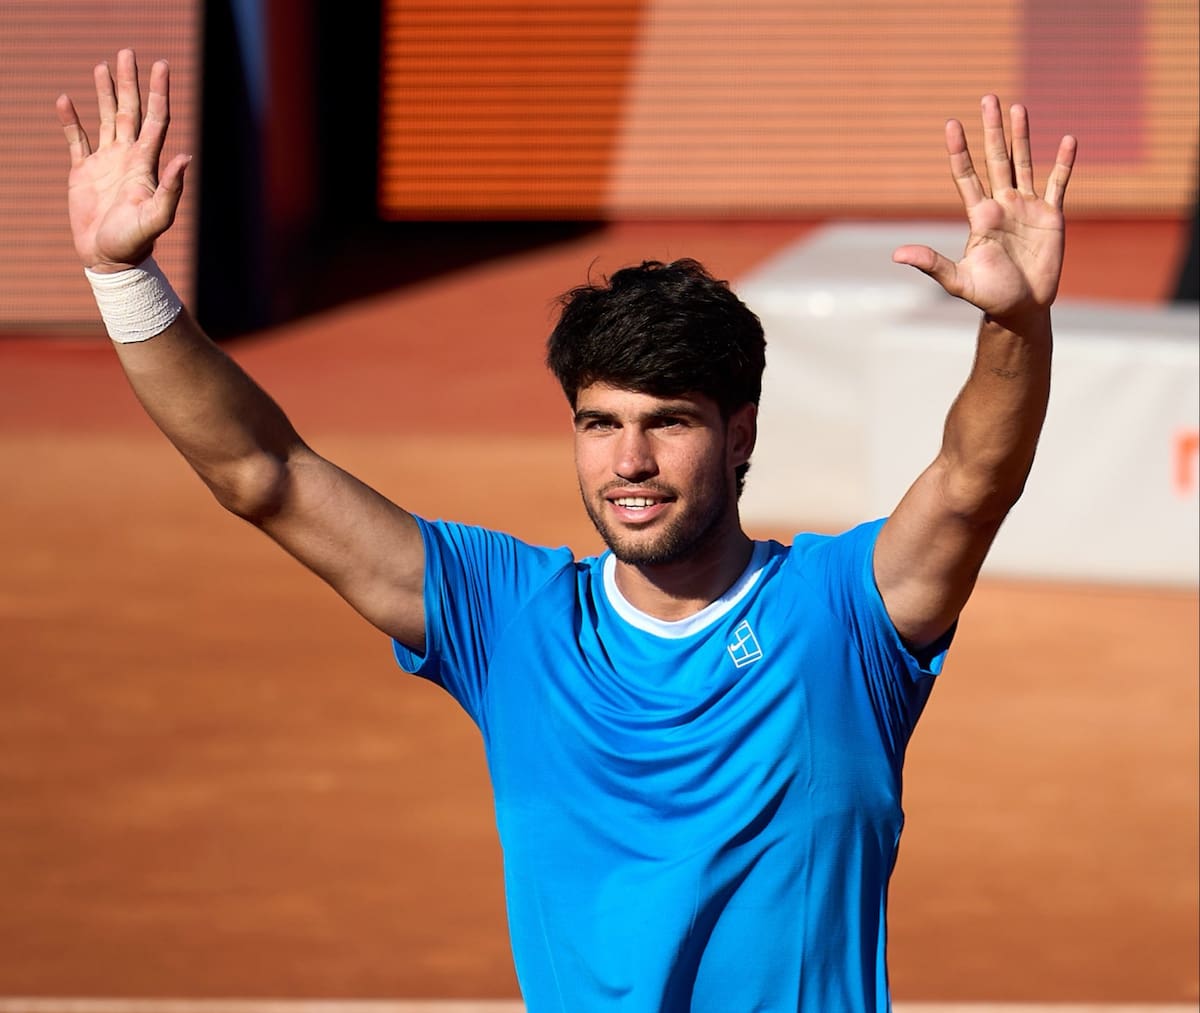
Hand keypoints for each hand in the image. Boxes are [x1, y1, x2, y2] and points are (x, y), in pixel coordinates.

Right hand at [55, 50, 190, 272]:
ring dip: (103, 93)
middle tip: (127, 52)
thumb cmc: (135, 242)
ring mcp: (105, 163)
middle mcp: (127, 158)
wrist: (109, 260)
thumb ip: (171, 189)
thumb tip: (186, 157)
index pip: (155, 119)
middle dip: (129, 82)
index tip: (160, 65)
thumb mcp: (155, 217)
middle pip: (129, 110)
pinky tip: (65, 100)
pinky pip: (76, 140)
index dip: (158, 92)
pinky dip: (70, 121)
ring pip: (104, 119)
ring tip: (102, 66)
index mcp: (145, 164)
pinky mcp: (83, 173)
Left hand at [893, 95, 1076, 326]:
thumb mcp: (958, 280)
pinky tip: (1069, 139)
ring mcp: (1027, 208)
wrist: (1021, 309)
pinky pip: (1059, 183)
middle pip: (995, 159)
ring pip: (1024, 163)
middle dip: (991, 129)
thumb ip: (931, 264)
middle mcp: (1002, 205)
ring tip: (1019, 107)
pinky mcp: (1051, 216)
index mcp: (979, 216)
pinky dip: (1065, 162)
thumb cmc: (989, 296)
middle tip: (988, 97)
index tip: (951, 124)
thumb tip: (896, 255)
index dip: (959, 151)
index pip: (966, 176)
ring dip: (1022, 136)